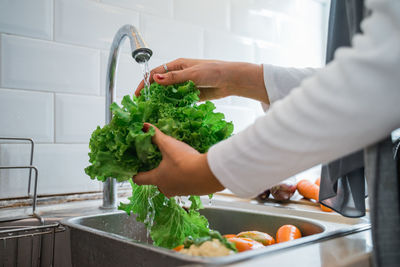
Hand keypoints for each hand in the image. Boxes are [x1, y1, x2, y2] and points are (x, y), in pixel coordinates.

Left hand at [134, 123, 224, 196]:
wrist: (207, 174)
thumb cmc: (185, 161)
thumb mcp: (168, 145)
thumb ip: (156, 136)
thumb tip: (145, 126)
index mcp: (157, 178)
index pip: (139, 180)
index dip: (136, 174)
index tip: (136, 170)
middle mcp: (166, 188)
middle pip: (155, 183)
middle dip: (156, 175)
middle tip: (159, 164)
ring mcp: (179, 192)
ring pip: (170, 186)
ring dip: (170, 177)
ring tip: (175, 166)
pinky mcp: (191, 192)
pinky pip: (183, 187)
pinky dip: (183, 179)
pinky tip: (189, 170)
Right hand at [135, 58, 268, 104]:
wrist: (231, 80)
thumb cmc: (213, 71)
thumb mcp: (192, 73)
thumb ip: (174, 77)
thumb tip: (155, 78)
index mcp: (177, 65)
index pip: (156, 73)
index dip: (145, 83)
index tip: (138, 94)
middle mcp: (179, 74)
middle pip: (161, 84)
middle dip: (151, 93)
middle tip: (144, 105)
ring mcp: (185, 85)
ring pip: (169, 93)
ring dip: (162, 100)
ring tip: (154, 110)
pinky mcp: (192, 95)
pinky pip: (179, 100)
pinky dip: (174, 105)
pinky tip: (168, 112)